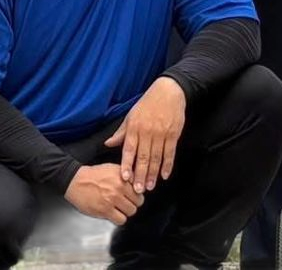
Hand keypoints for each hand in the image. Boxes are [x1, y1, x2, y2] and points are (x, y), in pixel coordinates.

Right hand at [62, 163, 143, 224]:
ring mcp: (111, 200)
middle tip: (127, 202)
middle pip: (138, 202)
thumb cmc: (94, 175)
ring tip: (121, 208)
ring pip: (131, 212)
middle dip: (134, 203)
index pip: (140, 190)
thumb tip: (139, 183)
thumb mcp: (113, 168)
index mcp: (122, 178)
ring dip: (127, 211)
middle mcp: (118, 189)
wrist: (76, 181)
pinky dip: (119, 218)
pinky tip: (115, 214)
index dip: (137, 193)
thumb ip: (127, 175)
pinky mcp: (104, 211)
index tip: (133, 195)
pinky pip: (120, 220)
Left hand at [108, 76, 185, 192]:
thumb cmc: (147, 104)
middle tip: (139, 190)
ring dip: (154, 173)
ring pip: (156, 157)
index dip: (127, 164)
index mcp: (134, 128)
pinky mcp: (173, 134)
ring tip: (151, 186)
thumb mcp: (131, 115)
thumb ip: (121, 132)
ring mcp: (161, 133)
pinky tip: (165, 175)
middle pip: (143, 157)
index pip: (129, 150)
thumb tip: (108, 144)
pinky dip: (168, 164)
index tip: (125, 178)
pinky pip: (170, 152)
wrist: (168, 91)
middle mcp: (147, 132)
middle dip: (141, 175)